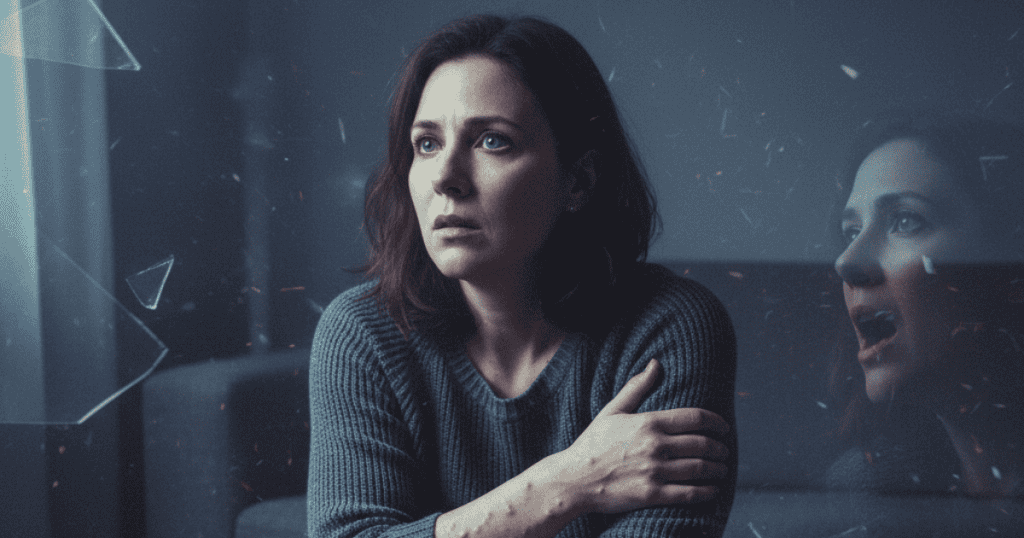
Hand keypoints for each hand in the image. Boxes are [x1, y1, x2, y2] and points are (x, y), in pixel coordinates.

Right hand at [554, 359, 729, 513]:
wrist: (573, 479)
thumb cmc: (592, 444)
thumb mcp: (612, 411)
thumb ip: (637, 387)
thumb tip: (656, 363)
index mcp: (648, 422)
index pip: (696, 418)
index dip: (717, 423)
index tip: (724, 428)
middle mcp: (655, 445)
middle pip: (703, 444)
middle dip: (720, 448)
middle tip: (724, 451)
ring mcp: (654, 471)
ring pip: (700, 469)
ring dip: (717, 469)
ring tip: (721, 469)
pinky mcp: (652, 494)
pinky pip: (689, 493)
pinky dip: (707, 492)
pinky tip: (712, 490)